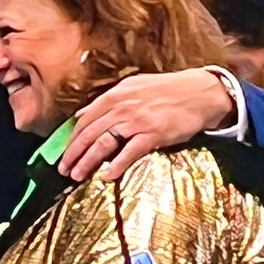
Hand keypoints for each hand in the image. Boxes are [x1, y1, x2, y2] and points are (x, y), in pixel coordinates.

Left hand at [59, 70, 233, 182]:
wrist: (200, 92)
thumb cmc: (167, 90)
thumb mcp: (133, 87)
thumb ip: (108, 101)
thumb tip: (82, 114)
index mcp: (115, 95)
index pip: (85, 119)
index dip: (72, 139)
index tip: (63, 153)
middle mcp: (122, 107)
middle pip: (89, 133)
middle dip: (73, 153)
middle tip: (63, 169)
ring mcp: (136, 121)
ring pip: (103, 143)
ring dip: (87, 161)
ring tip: (77, 175)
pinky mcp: (152, 134)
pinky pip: (129, 152)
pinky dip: (116, 165)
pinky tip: (107, 176)